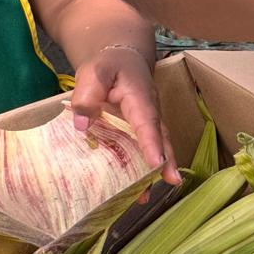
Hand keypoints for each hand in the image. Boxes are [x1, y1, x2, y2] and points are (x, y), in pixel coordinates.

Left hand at [70, 47, 180, 184]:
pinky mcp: (140, 129)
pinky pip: (146, 148)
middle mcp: (149, 112)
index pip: (147, 123)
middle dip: (166, 161)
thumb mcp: (93, 73)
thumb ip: (87, 95)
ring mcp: (147, 122)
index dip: (152, 144)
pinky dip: (144, 167)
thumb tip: (82, 126)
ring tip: (146, 195)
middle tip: (171, 182)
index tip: (156, 163)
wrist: (121, 58)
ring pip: (157, 146)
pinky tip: (136, 187)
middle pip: (161, 138)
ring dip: (155, 170)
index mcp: (139, 98)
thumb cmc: (108, 65)